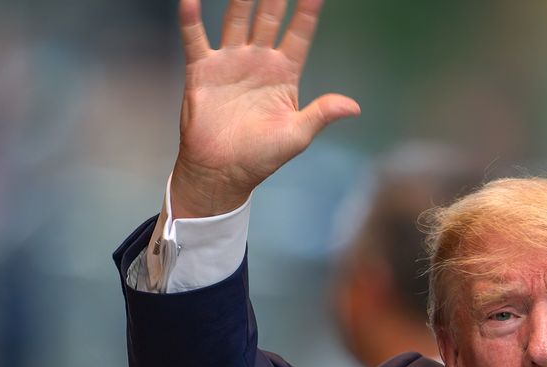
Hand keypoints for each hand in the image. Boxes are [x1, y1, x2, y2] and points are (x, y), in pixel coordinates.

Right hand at [170, 0, 359, 217]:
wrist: (222, 170)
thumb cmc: (262, 156)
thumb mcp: (297, 135)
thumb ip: (322, 113)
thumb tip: (354, 107)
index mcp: (284, 74)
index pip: (300, 34)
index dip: (308, 11)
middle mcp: (258, 61)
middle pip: (269, 18)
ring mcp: (230, 62)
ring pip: (236, 19)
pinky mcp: (203, 70)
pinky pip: (196, 38)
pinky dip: (191, 18)